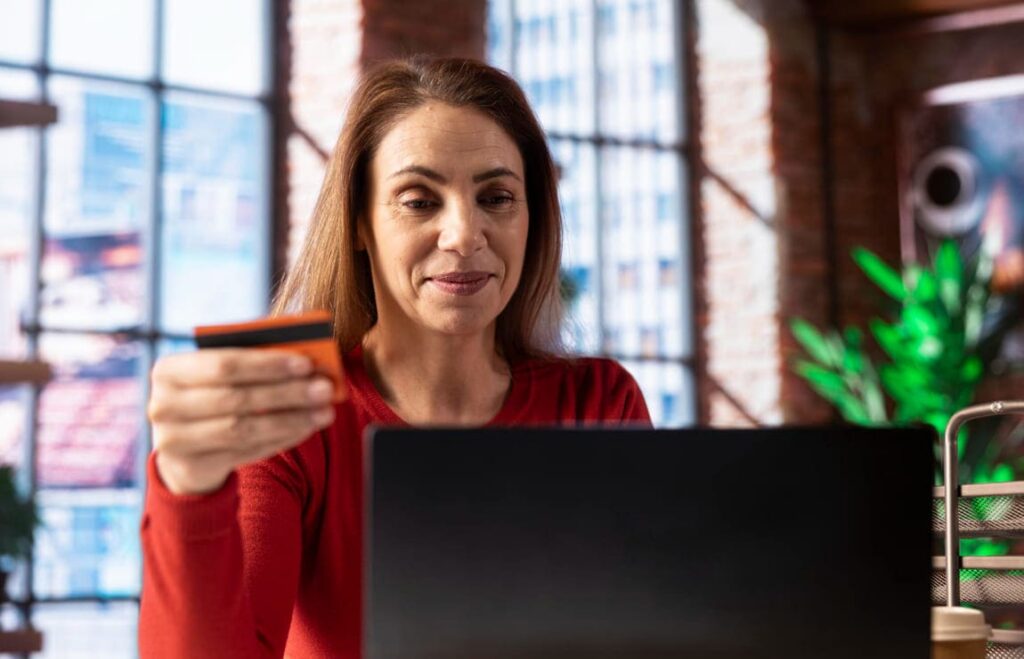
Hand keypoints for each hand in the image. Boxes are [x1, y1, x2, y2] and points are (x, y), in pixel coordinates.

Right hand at [147, 349, 335, 494]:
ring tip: (324, 412)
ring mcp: (173, 441)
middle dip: (286, 392)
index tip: (306, 364)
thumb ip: (253, 365)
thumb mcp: (221, 377)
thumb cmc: (211, 398)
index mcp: (168, 370)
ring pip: (243, 428)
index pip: (223, 364)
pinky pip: (245, 452)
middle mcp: (162, 405)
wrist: (183, 450)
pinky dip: (281, 438)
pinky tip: (306, 427)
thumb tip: (307, 363)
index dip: (267, 365)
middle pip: (236, 398)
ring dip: (290, 419)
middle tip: (324, 388)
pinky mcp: (191, 467)